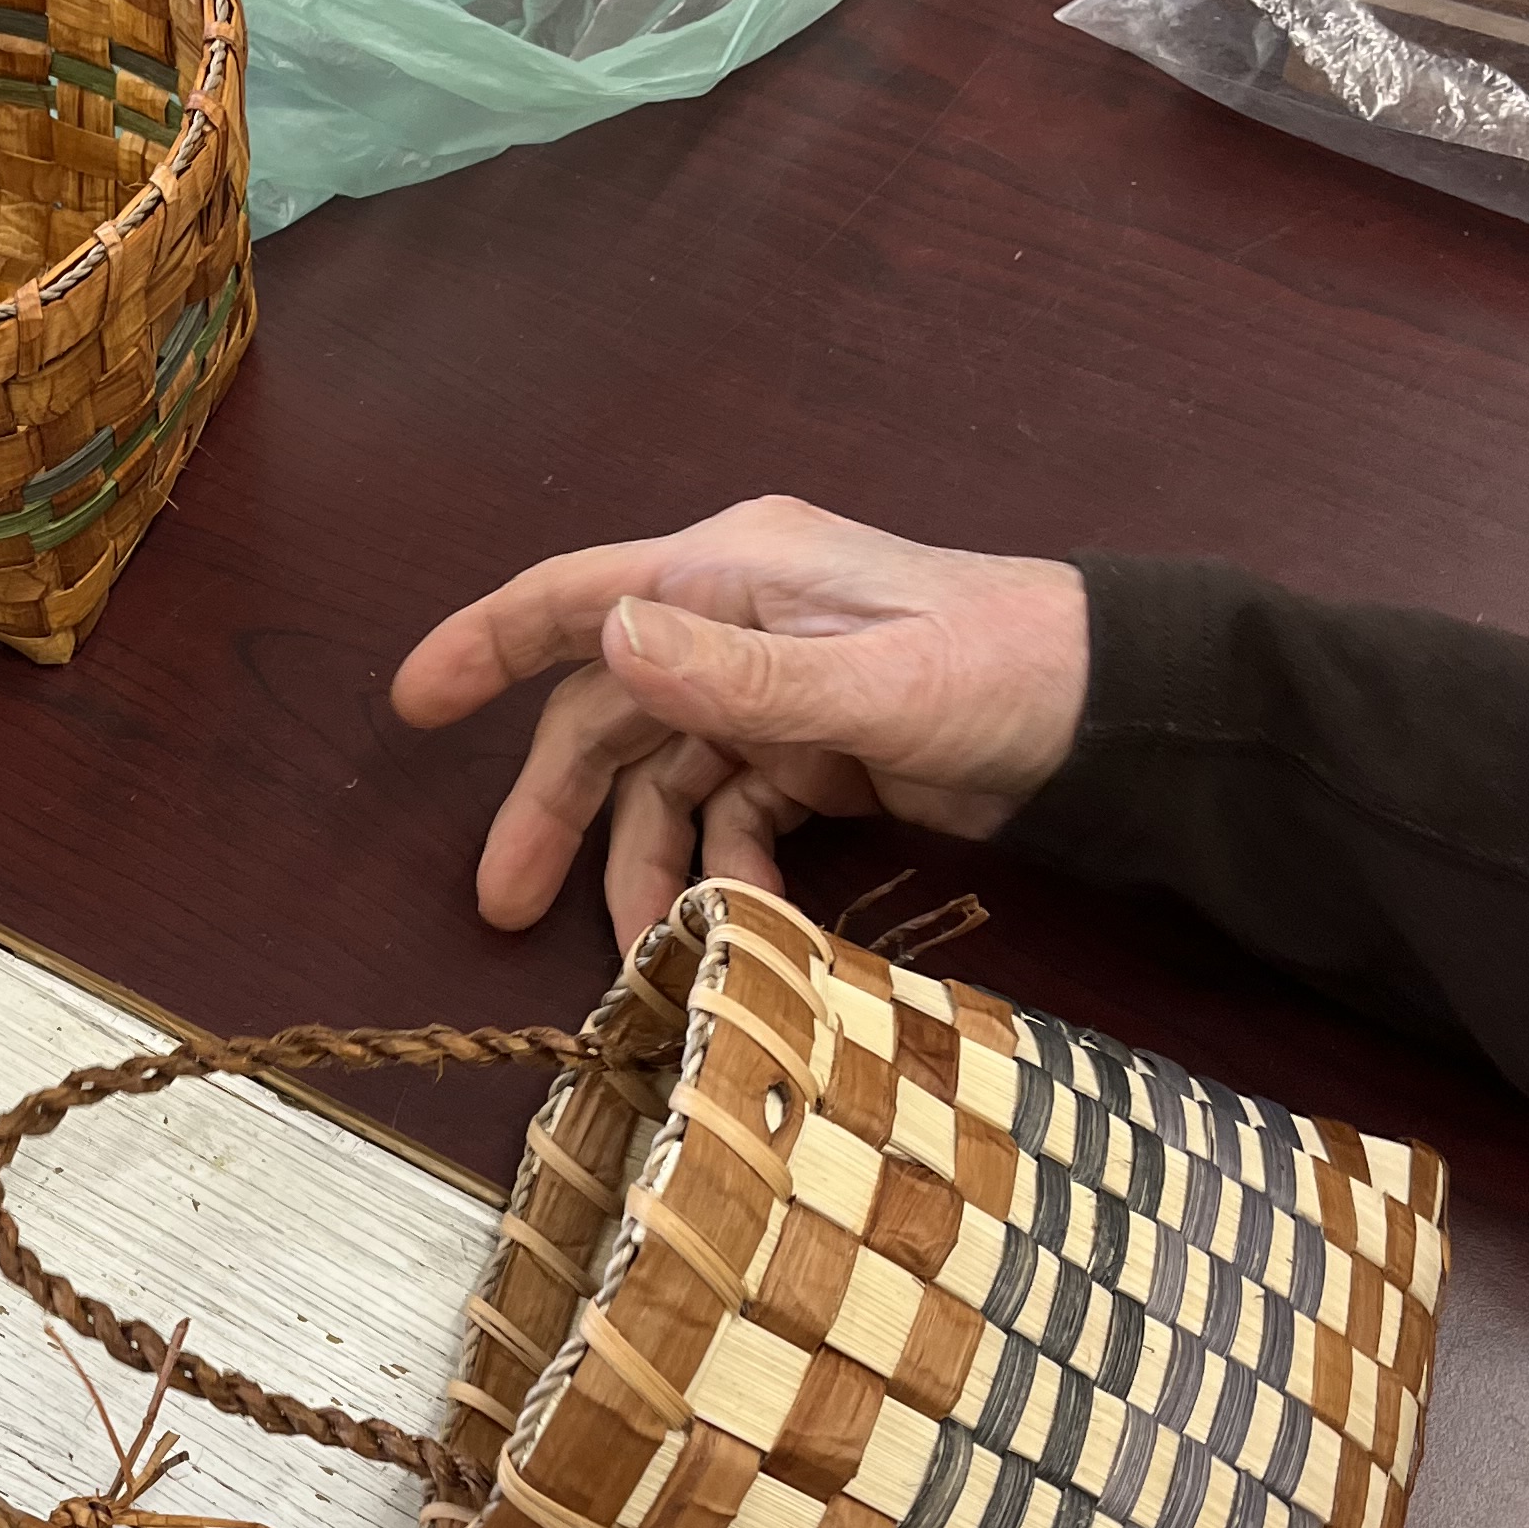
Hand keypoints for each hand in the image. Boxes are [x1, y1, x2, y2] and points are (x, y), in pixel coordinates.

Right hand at [390, 494, 1089, 946]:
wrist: (1118, 716)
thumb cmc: (1002, 671)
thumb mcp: (870, 684)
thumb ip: (738, 675)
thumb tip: (606, 642)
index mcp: (733, 576)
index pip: (578, 600)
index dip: (485, 646)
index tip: (410, 706)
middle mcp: (736, 622)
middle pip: (606, 715)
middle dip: (555, 810)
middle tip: (505, 906)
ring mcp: (773, 691)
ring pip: (666, 781)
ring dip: (646, 863)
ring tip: (638, 951)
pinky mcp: (812, 751)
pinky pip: (734, 814)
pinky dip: (725, 869)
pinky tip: (735, 923)